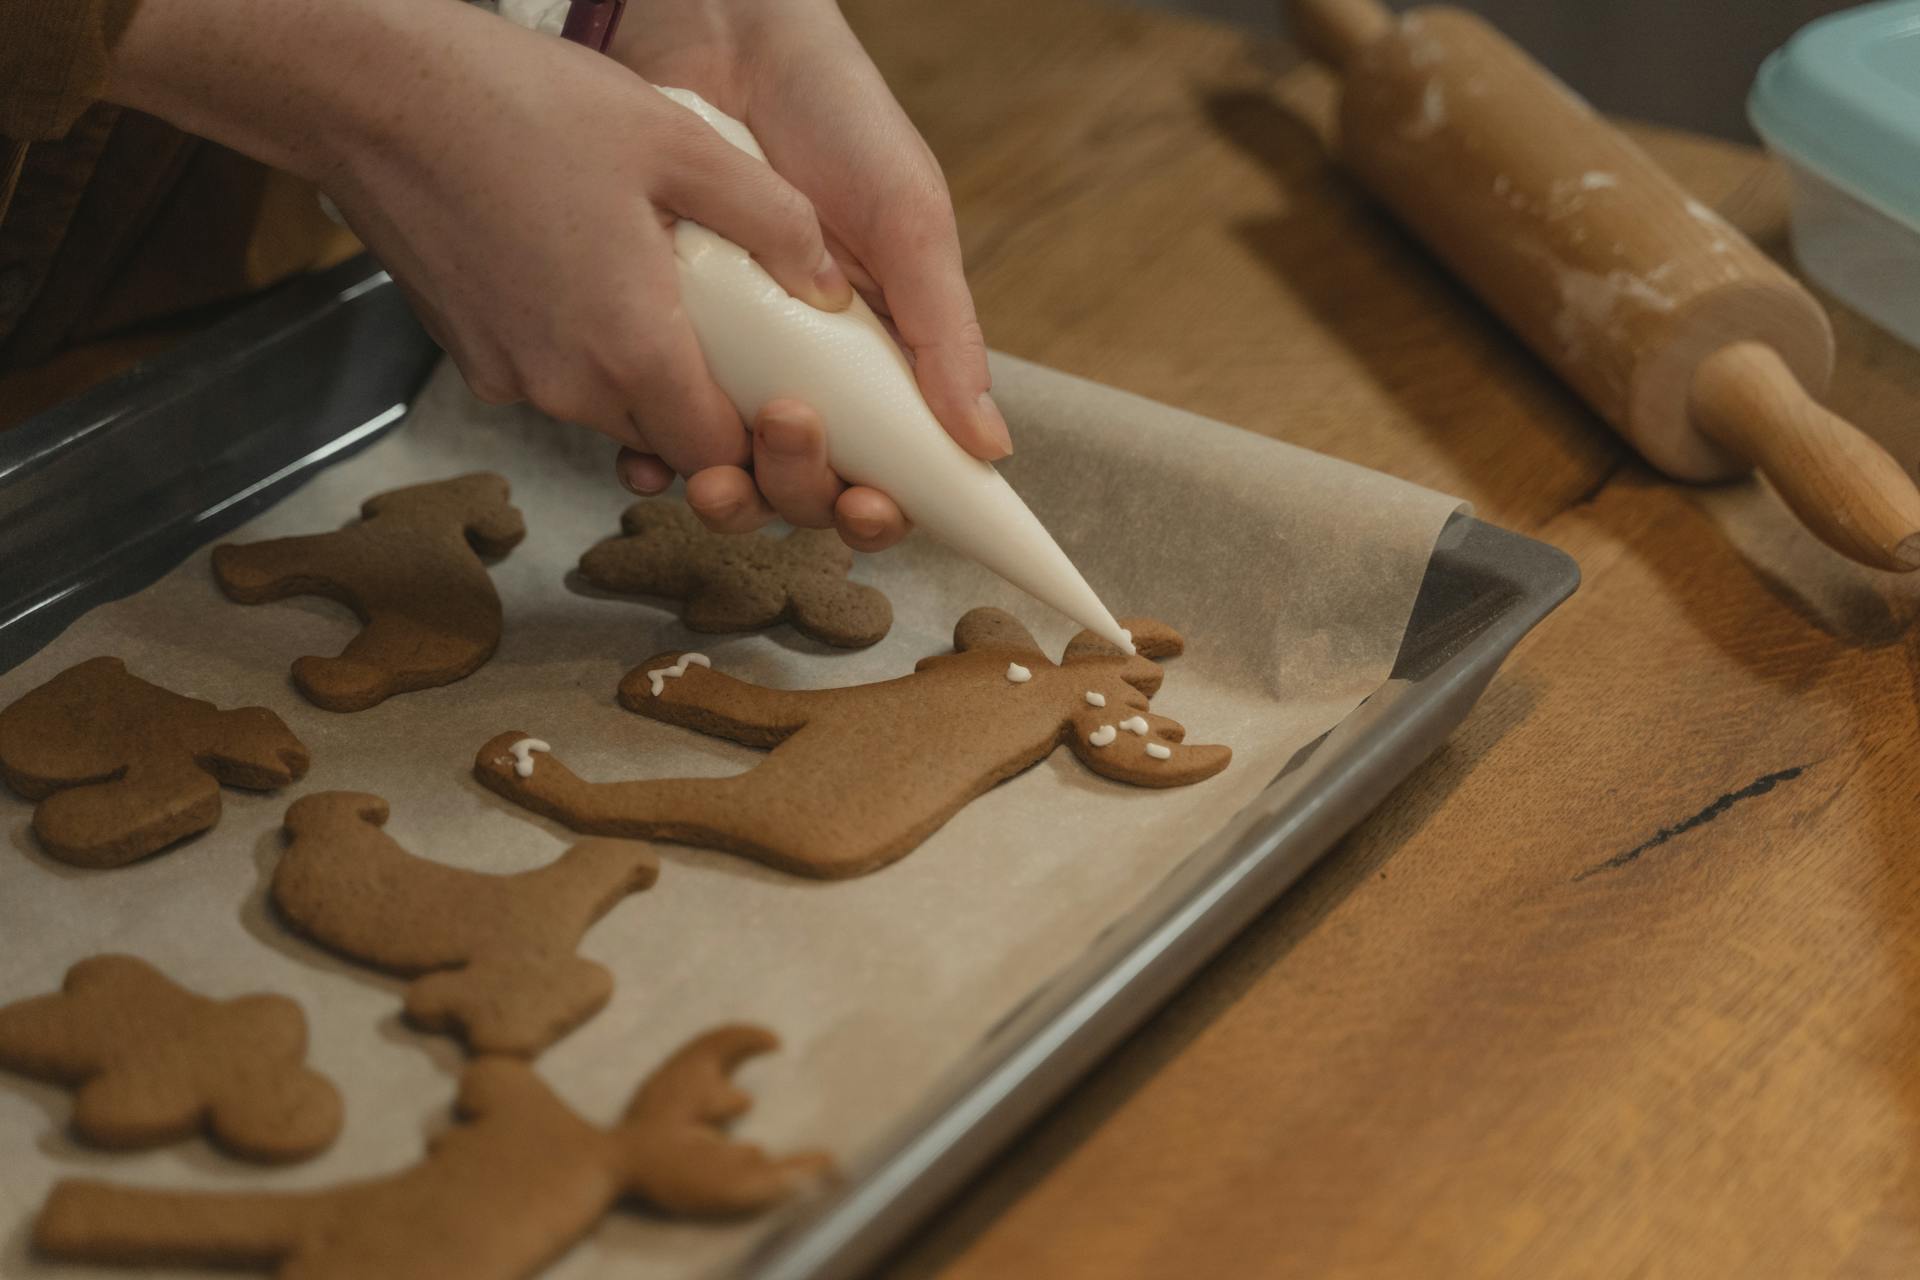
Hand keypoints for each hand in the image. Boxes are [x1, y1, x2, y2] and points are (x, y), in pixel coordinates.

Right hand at [106, 0, 852, 477]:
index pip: (719, 455)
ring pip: (612, 417)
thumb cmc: (524, 106)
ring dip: (648, 385)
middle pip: (668, 445)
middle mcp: (569, 388)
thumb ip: (771, 220)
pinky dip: (587, 357)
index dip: (759, 444)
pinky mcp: (473, 361)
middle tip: (743, 358)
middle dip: (709, 419)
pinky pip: (555, 383)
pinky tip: (596, 287)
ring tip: (671, 308)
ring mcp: (513, 380)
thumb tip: (832, 285)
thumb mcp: (679, 143)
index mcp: (632, 349)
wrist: (375, 95)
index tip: (783, 406)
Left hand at [608, 0, 1010, 550]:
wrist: (725, 40)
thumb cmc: (839, 121)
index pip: (892, 471)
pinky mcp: (662, 344)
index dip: (883, 510)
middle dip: (801, 491)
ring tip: (717, 466)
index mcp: (883, 363)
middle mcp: (809, 377)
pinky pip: (654, 429)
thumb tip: (990, 446)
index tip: (873, 510)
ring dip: (730, 494)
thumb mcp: (909, 221)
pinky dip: (651, 459)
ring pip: (735, 475)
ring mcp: (733, 365)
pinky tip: (644, 458)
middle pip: (810, 488)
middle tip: (789, 433)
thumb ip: (946, 333)